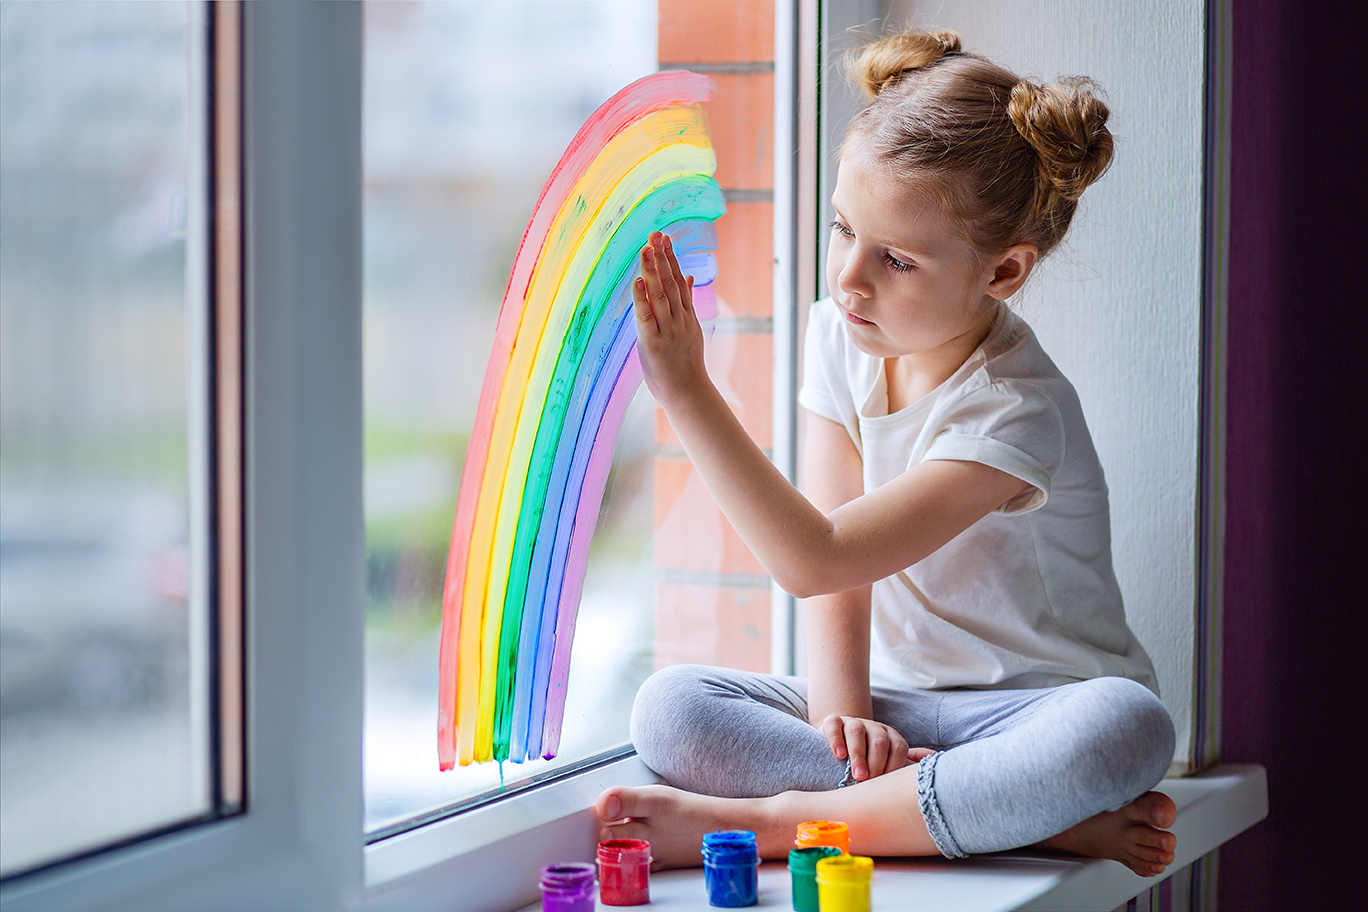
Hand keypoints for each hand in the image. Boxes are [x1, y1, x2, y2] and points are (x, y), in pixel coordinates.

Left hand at [632, 231, 704, 406]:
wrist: (688, 393)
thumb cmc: (685, 363)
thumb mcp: (690, 328)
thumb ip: (686, 301)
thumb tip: (688, 276)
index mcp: (687, 315)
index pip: (679, 280)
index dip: (671, 258)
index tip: (664, 238)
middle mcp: (679, 319)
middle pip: (671, 283)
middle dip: (662, 257)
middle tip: (655, 234)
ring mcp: (668, 330)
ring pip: (660, 295)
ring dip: (653, 271)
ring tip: (646, 250)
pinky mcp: (654, 343)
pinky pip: (647, 317)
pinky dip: (642, 299)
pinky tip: (638, 282)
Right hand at [820, 714, 935, 781]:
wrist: (841, 743)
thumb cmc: (869, 759)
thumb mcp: (889, 760)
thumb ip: (907, 761)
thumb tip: (935, 757)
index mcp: (890, 736)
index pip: (898, 747)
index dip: (894, 765)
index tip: (886, 783)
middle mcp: (874, 727)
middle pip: (879, 740)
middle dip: (876, 762)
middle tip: (869, 781)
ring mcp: (853, 722)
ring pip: (857, 731)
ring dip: (858, 754)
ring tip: (857, 775)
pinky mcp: (833, 722)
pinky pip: (835, 725)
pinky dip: (837, 739)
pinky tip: (839, 755)